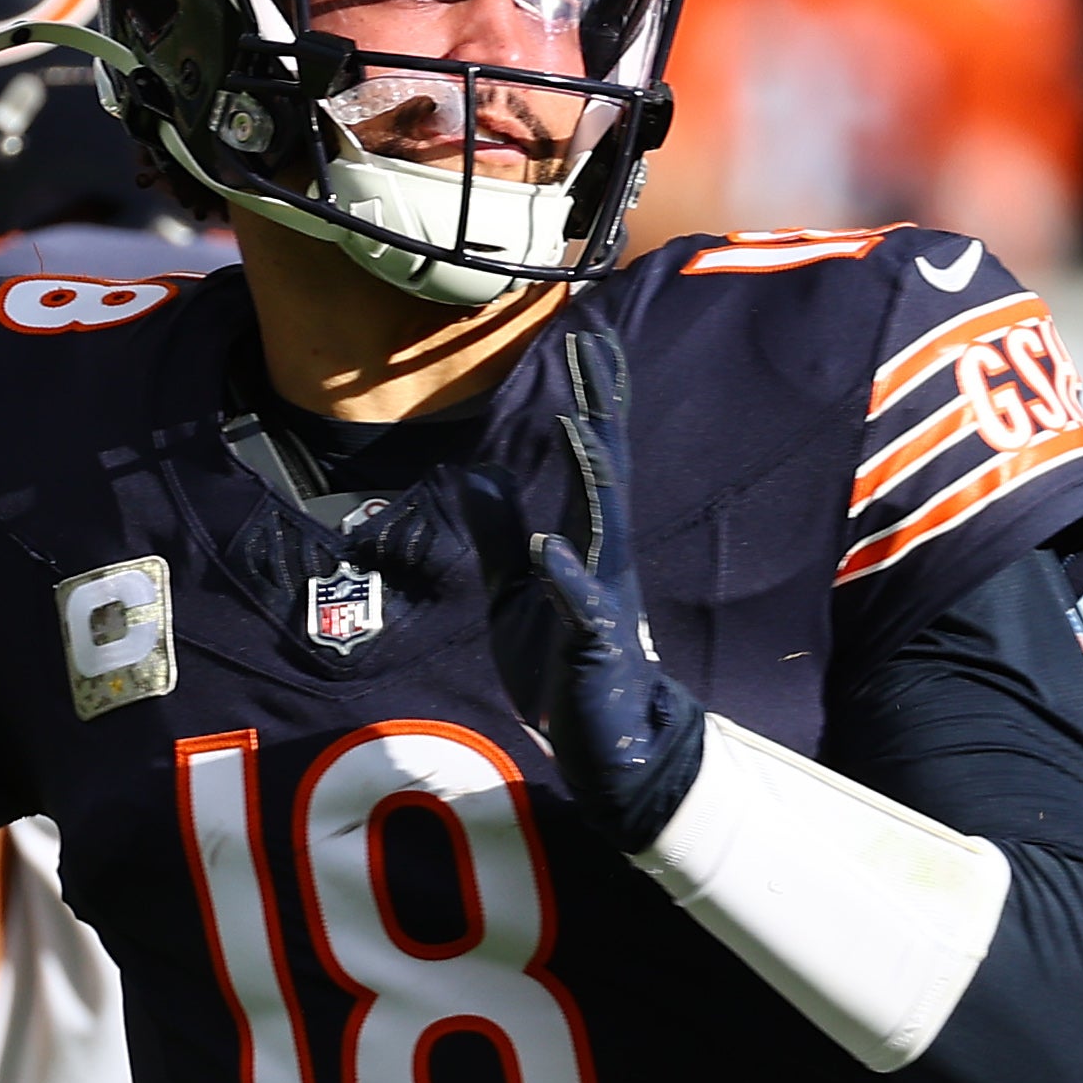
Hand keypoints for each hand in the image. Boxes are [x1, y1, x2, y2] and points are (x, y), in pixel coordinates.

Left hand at [458, 324, 704, 853]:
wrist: (605, 744)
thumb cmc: (564, 667)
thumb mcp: (513, 589)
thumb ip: (498, 531)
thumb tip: (477, 472)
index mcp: (587, 541)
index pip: (591, 458)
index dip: (591, 399)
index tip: (589, 338)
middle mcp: (604, 558)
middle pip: (604, 471)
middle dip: (601, 410)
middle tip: (597, 347)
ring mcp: (603, 600)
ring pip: (601, 527)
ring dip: (589, 478)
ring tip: (578, 425)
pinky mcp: (593, 647)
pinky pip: (580, 606)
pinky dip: (565, 575)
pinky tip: (548, 546)